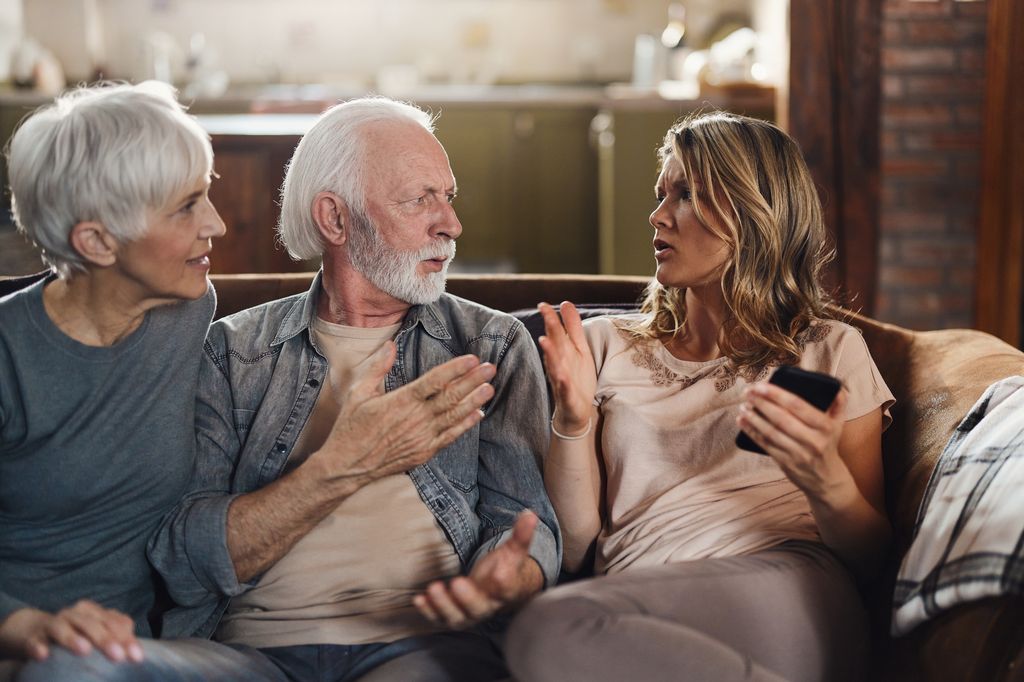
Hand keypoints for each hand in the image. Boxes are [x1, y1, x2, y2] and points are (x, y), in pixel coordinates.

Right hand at [0, 603, 142, 662]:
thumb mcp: (95, 634)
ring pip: (62, 627)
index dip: (126, 638)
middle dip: (106, 639)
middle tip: (118, 656)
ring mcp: (52, 624)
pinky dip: (38, 646)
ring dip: (73, 638)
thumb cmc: (73, 634)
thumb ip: (115, 637)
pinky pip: (34, 641)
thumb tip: (136, 652)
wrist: (31, 630)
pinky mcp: (32, 637)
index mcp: (93, 612)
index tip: (137, 657)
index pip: (114, 622)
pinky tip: (43, 655)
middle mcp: (74, 614)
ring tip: (84, 650)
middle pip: (92, 623)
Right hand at [312, 342, 495, 485]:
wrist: (347, 465)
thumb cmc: (351, 427)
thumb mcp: (359, 392)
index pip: (435, 380)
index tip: (472, 359)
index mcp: (401, 400)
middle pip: (452, 396)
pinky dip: (465, 424)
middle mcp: (416, 418)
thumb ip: (378, 368)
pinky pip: (450, 436)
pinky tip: (477, 414)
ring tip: (490, 388)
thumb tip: (390, 345)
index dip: (456, 369)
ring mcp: (423, 437)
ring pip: (455, 416)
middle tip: (490, 368)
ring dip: (475, 400)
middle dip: (473, 381)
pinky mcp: (424, 452)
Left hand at [413, 511, 543, 628]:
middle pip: (478, 608)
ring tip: (434, 588)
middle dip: (467, 598)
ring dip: (443, 605)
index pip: (507, 588)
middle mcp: (487, 606)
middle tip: (457, 583)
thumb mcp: (514, 550)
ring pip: (457, 617)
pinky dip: (429, 611)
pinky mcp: (451, 615)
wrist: (499, 592)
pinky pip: (439, 618)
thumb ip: (522, 534)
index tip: (498, 572)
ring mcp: (468, 613)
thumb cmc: (506, 568)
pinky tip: (419, 599)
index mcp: (506, 590)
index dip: (503, 581)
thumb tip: (530, 513)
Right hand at [537, 301, 596, 433]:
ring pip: (555, 365)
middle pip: (554, 344)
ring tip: (545, 340)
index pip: (556, 332)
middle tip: (544, 311)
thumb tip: (565, 302)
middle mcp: (559, 363)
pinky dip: (563, 383)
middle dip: (550, 327)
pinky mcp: (568, 396)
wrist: (575, 411)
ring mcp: (561, 380)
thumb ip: (572, 326)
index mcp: (563, 351)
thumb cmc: (575, 378)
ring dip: (550, 353)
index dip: (551, 317)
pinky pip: (564, 389)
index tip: (543, 304)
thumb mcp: (578, 349)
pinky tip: (562, 376)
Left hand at [737, 381, 853, 499]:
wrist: (826, 478)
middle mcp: (812, 440)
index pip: (798, 406)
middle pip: (781, 418)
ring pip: (771, 432)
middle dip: (761, 403)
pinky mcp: (786, 463)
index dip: (777, 394)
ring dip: (753, 417)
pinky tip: (742, 421)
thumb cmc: (828, 443)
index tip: (761, 385)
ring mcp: (798, 453)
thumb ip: (838, 402)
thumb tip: (834, 384)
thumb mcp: (838, 423)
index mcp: (825, 426)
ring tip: (743, 405)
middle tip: (748, 392)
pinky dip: (751, 431)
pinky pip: (765, 444)